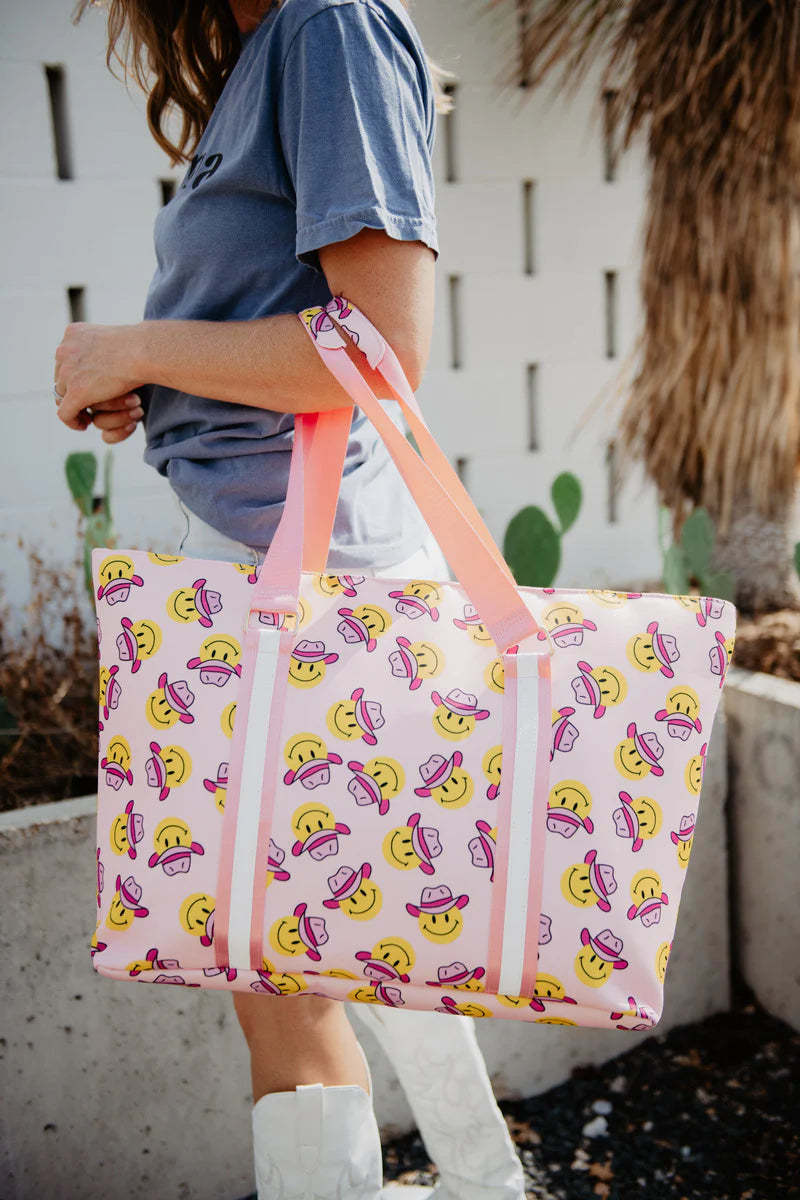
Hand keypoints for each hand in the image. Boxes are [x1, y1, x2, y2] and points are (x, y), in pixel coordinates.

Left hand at [54, 321, 144, 443]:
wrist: (143, 351)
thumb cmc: (140, 346)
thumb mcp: (114, 341)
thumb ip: (102, 350)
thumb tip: (107, 359)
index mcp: (73, 334)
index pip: (65, 359)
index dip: (74, 375)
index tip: (88, 385)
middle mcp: (65, 350)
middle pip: (61, 377)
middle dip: (72, 391)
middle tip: (86, 403)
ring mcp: (67, 372)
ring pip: (62, 396)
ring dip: (75, 406)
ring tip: (86, 416)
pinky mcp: (75, 392)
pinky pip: (65, 414)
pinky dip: (72, 421)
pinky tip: (83, 425)